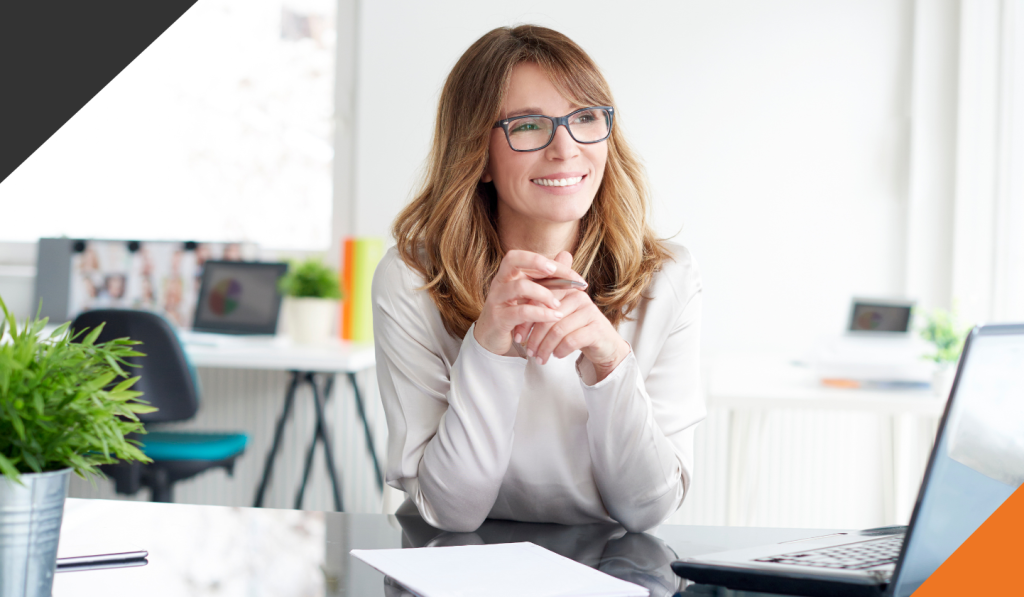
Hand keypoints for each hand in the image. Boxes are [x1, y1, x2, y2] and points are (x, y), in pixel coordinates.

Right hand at [474, 250, 587, 355]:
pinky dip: (541, 314)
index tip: (578, 279)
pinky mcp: (499, 318)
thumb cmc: (514, 314)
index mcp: (509, 273)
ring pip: (520, 286)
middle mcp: (500, 282)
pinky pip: (521, 312)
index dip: (555, 265)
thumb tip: (567, 254)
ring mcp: (497, 299)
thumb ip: (549, 277)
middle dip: (538, 262)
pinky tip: (555, 317)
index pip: (529, 258)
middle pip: (513, 259)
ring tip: (558, 305)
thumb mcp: (532, 294)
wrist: (492, 339)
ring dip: (544, 294)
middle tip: (558, 274)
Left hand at [517, 252, 630, 381]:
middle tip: (528, 352)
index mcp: (566, 290)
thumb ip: (540, 311)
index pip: (540, 301)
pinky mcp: (597, 329)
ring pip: (558, 330)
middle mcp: (579, 297)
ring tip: (540, 358)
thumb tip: (514, 314)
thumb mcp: (557, 318)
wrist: (604, 345)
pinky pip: (571, 340)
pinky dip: (560, 350)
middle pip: (547, 316)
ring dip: (545, 348)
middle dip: (534, 337)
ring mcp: (590, 312)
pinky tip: (556, 355)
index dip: (526, 320)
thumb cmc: (576, 330)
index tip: (518, 336)